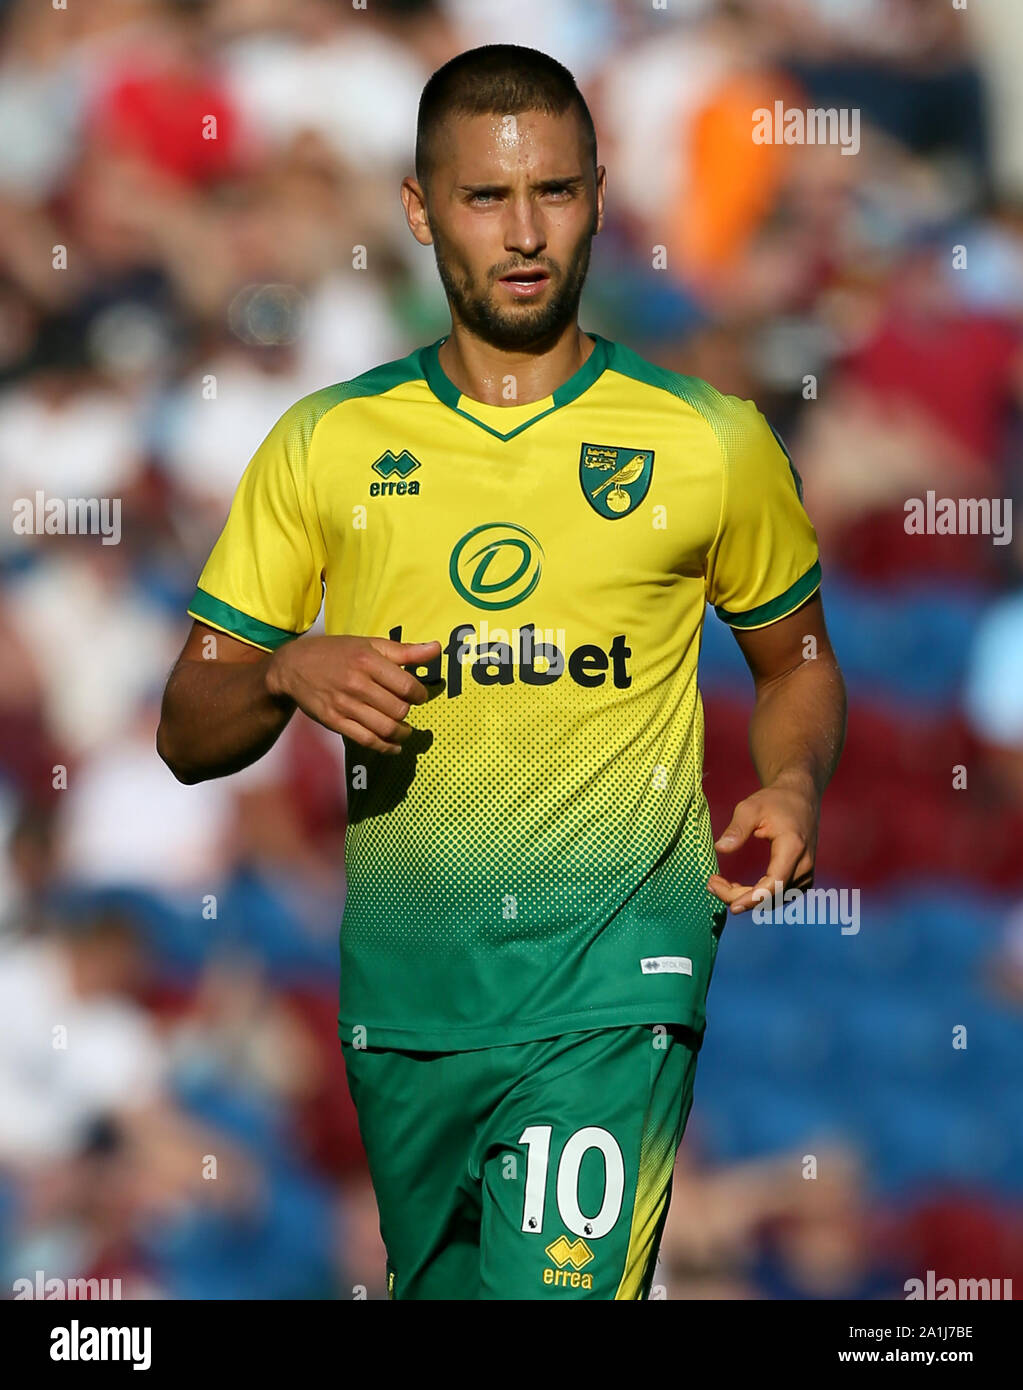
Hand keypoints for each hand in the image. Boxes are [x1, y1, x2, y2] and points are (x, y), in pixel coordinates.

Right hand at [266, 635, 441, 753]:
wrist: (293, 667)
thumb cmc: (337, 653)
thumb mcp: (369, 645)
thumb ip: (405, 651)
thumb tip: (437, 649)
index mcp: (367, 660)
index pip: (407, 686)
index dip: (420, 694)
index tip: (419, 695)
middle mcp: (356, 683)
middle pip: (399, 709)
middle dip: (408, 712)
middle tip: (406, 709)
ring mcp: (344, 705)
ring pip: (386, 728)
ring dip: (402, 733)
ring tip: (405, 730)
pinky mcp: (334, 721)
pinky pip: (367, 740)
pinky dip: (386, 747)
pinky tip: (394, 746)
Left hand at [707, 775, 818, 913]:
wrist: (801, 797)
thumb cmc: (775, 801)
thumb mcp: (750, 807)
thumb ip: (736, 828)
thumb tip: (720, 848)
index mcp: (793, 848)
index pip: (774, 883)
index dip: (753, 898)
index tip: (731, 906)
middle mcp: (803, 865)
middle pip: (771, 895)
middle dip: (739, 896)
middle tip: (712, 884)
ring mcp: (806, 873)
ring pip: (774, 900)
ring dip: (747, 898)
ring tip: (720, 884)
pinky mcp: (803, 877)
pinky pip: (780, 896)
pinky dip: (759, 896)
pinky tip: (739, 887)